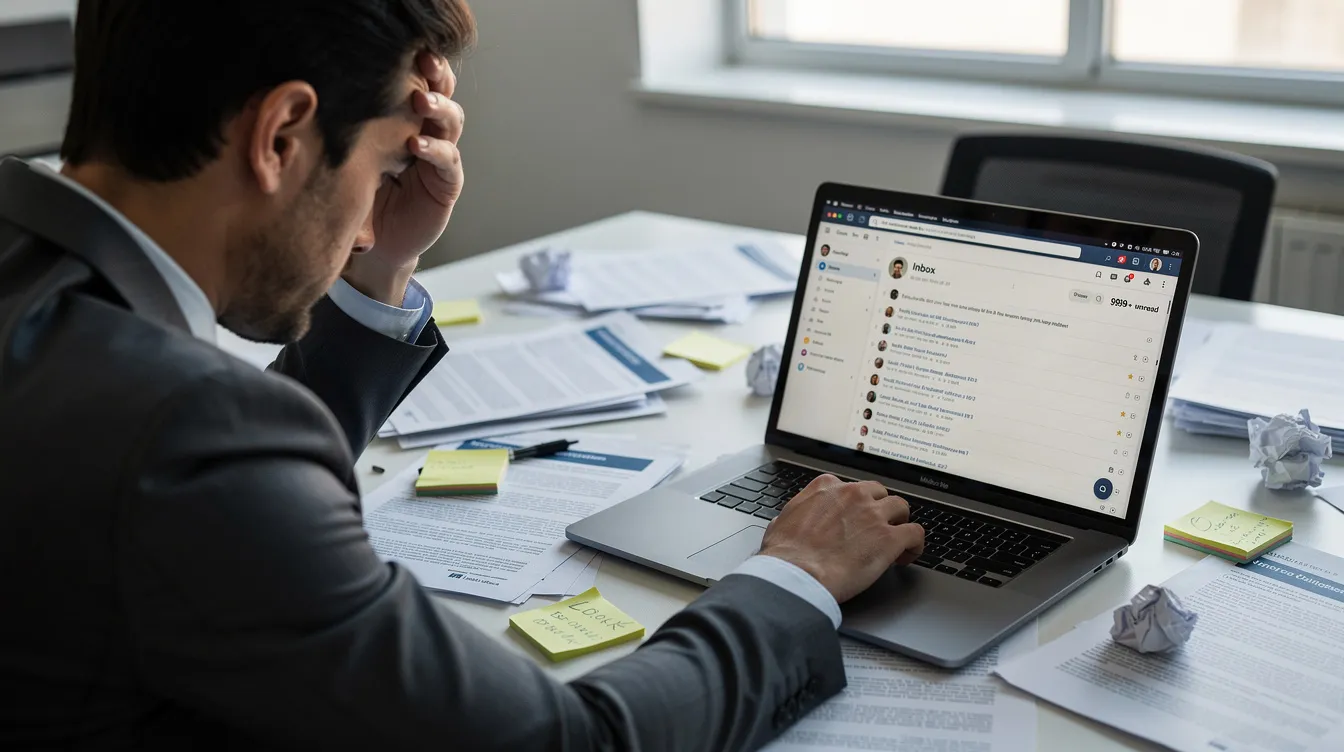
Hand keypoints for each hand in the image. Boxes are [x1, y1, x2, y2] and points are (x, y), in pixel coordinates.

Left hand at [344, 52, 464, 303]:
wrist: (372, 243)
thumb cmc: (356, 192)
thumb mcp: (349, 153)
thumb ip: (348, 128)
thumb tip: (317, 91)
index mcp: (403, 119)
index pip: (416, 83)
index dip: (418, 64)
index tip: (406, 47)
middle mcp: (426, 131)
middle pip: (442, 93)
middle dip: (437, 75)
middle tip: (425, 61)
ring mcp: (439, 157)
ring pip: (451, 121)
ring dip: (439, 107)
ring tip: (421, 100)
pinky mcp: (446, 184)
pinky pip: (449, 161)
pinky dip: (436, 150)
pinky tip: (418, 144)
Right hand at [759, 475, 923, 602]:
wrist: (797, 574)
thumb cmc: (785, 554)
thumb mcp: (780, 522)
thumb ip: (793, 515)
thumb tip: (788, 521)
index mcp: (826, 488)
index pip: (850, 487)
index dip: (855, 505)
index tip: (855, 518)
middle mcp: (853, 495)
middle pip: (879, 493)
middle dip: (880, 509)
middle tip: (877, 528)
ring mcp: (873, 514)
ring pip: (901, 507)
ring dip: (900, 522)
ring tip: (897, 540)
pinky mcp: (889, 538)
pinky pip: (915, 533)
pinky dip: (915, 544)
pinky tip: (908, 555)